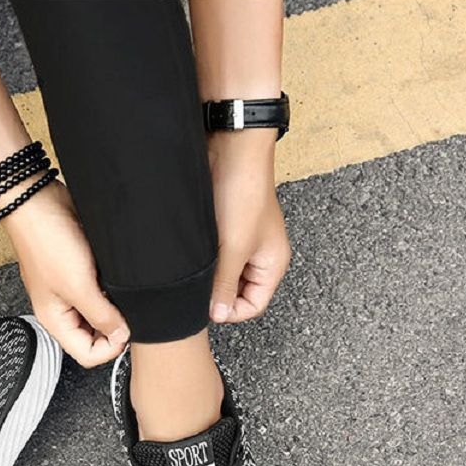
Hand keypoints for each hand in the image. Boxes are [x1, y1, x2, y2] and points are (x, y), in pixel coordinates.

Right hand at [0, 181, 129, 366]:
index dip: (111, 347)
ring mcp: (73, 290)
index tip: (127, 327)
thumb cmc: (47, 242)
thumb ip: (101, 315)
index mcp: (56, 321)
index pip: (88, 355)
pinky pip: (103, 289)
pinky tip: (117, 275)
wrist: (39, 201)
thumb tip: (123, 335)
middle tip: (128, 307)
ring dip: (115, 305)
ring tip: (121, 289)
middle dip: (115, 326)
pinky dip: (114, 287)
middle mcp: (64, 309)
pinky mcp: (83, 271)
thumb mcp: (78, 286)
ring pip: (102, 313)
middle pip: (96, 336)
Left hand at [207, 130, 290, 323]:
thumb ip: (225, 284)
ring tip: (194, 267)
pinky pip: (215, 256)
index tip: (206, 306)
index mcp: (273, 264)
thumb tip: (218, 314)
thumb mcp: (233, 248)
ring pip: (223, 275)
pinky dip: (204, 260)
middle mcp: (260, 256)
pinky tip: (192, 255)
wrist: (230, 151)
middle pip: (238, 292)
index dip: (230, 311)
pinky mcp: (225, 230)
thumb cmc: (242, 195)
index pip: (253, 306)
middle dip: (217, 293)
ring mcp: (242, 243)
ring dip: (208, 276)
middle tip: (196, 287)